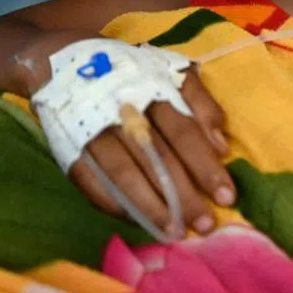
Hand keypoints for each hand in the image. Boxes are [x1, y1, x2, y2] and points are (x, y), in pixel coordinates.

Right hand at [21, 34, 234, 236]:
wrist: (64, 60)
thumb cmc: (133, 71)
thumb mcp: (173, 72)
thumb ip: (201, 104)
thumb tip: (220, 146)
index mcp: (154, 92)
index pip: (185, 134)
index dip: (206, 166)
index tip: (227, 196)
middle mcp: (124, 114)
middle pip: (158, 159)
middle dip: (184, 196)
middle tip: (205, 225)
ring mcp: (93, 133)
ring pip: (124, 175)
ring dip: (151, 207)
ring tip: (173, 231)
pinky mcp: (69, 151)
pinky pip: (92, 184)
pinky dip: (114, 205)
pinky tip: (137, 221)